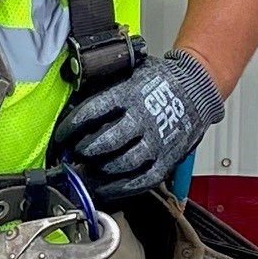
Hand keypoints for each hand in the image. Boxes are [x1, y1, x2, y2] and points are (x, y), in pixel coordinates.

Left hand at [50, 49, 224, 202]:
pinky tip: (104, 189)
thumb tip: (73, 93)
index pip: (91, 112)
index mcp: (130, 93)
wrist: (197, 89)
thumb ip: (106, 82)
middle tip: (73, 155)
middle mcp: (142, 118)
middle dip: (83, 151)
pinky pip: (140, 181)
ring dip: (97, 172)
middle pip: (105, 142)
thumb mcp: (132, 69)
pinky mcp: (165, 160)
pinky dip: (119, 189)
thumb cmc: (160, 80)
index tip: (60, 137)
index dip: (70, 127)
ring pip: (121, 164)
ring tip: (83, 173)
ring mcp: (156, 142)